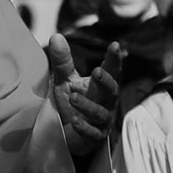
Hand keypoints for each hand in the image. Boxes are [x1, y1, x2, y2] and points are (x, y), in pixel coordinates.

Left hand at [47, 33, 118, 156]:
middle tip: (97, 71)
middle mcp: (106, 102)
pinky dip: (84, 126)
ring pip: (100, 113)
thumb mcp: (65, 80)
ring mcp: (102, 121)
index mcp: (102, 86)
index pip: (112, 70)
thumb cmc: (73, 102)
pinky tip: (74, 120)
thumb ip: (63, 61)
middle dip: (106, 81)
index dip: (114, 58)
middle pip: (112, 91)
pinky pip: (91, 133)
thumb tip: (56, 35)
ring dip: (88, 105)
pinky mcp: (94, 138)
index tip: (115, 45)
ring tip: (73, 96)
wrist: (69, 134)